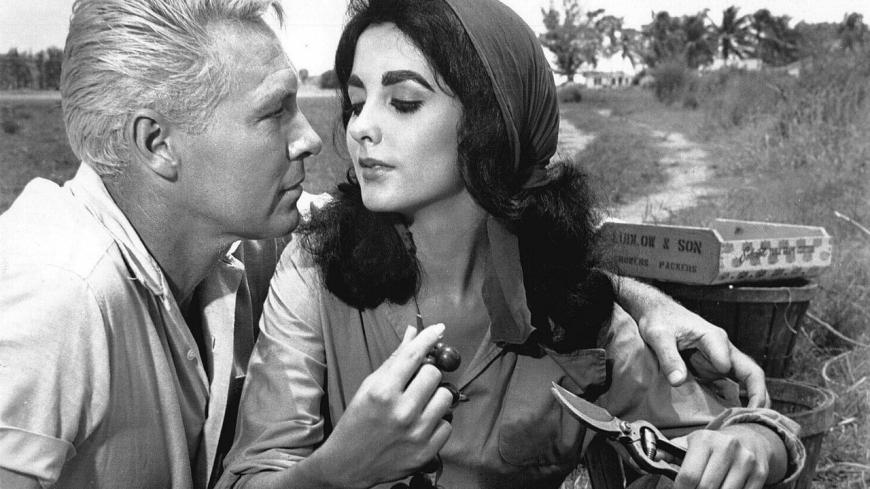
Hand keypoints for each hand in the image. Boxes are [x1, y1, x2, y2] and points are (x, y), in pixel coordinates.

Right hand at [312, 324, 454, 488]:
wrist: (347, 464)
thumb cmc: (357, 420)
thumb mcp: (369, 386)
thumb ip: (394, 360)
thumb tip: (415, 332)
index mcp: (382, 391)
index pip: (414, 355)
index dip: (429, 338)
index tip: (439, 328)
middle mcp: (402, 411)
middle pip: (435, 374)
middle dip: (427, 374)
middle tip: (416, 383)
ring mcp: (417, 433)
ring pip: (446, 397)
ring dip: (435, 397)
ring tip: (419, 405)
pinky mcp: (427, 451)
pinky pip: (448, 424)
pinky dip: (436, 422)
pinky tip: (420, 425)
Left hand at [636, 303, 769, 407]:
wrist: (657, 313)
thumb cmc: (660, 320)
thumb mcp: (659, 336)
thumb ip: (668, 357)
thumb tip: (678, 381)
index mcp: (713, 338)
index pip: (729, 361)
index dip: (728, 383)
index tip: (724, 398)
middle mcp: (723, 350)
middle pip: (751, 372)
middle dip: (759, 395)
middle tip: (757, 420)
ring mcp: (721, 361)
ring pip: (747, 381)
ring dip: (753, 401)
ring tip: (752, 425)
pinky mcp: (714, 370)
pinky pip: (732, 387)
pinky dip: (738, 402)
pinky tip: (736, 419)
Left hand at [670, 424, 786, 488]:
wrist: (750, 439)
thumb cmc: (712, 446)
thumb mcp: (690, 443)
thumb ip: (670, 452)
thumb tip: (652, 458)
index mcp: (704, 440)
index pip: (689, 477)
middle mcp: (727, 447)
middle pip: (706, 488)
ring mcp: (746, 461)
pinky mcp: (760, 473)